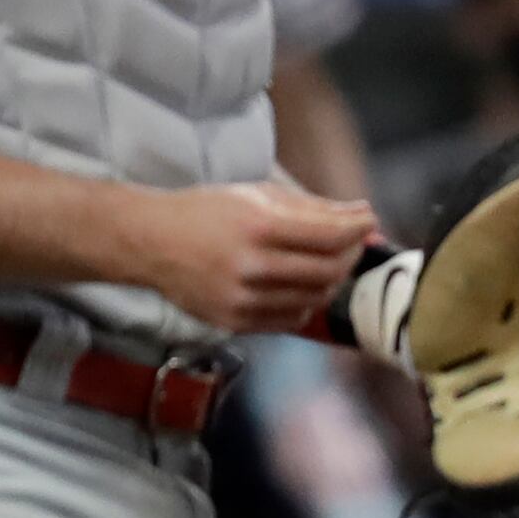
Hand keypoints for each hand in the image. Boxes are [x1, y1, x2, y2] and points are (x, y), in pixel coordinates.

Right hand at [127, 178, 380, 335]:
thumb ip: (313, 208)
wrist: (149, 242)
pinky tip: (296, 283)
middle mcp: (251, 266)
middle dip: (350, 255)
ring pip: (316, 298)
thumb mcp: (256, 195)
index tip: (369, 220)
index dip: (358, 228)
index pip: (330, 235)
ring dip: (330, 279)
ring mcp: (243, 299)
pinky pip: (293, 318)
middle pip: (329, 271)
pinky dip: (306, 301)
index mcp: (257, 226)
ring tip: (324, 261)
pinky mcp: (236, 322)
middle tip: (351, 242)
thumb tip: (363, 216)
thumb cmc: (207, 212)